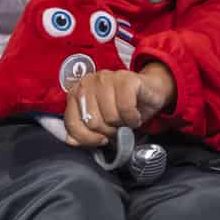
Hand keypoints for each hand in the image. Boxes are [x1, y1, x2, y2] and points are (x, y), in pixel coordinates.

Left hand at [61, 63, 175, 148]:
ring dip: (123, 125)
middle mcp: (88, 83)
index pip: (72, 124)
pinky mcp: (125, 79)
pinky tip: (134, 116)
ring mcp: (106, 78)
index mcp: (76, 94)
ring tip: (126, 120)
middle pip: (92, 122)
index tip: (101, 140)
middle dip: (108, 132)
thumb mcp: (101, 124)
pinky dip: (133, 118)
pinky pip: (126, 109)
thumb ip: (83, 132)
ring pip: (110, 116)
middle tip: (117, 127)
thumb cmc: (122, 108)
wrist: (148, 92)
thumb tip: (72, 141)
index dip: (87, 139)